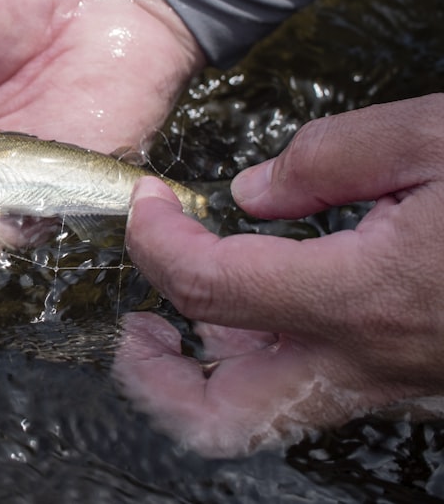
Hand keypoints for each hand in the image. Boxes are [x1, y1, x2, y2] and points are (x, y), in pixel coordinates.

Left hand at [118, 94, 443, 456]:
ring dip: (208, 374)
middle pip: (220, 415)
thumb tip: (252, 193)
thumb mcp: (441, 134)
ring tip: (186, 314)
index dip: (152, 242)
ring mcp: (398, 384)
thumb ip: (332, 158)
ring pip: (269, 414)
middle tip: (137, 323)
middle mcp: (372, 361)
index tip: (145, 202)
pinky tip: (271, 305)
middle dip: (154, 378)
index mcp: (365, 295)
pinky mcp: (419, 382)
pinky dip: (270, 358)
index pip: (205, 286)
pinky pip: (320, 389)